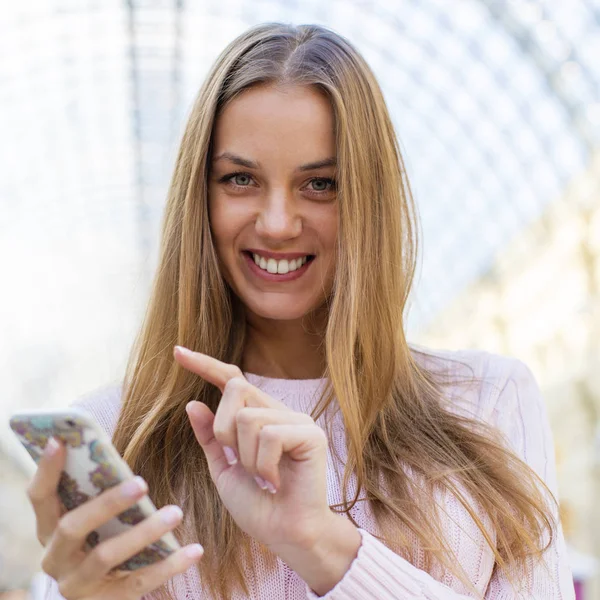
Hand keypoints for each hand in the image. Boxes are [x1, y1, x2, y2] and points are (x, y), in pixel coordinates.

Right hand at [27, 437, 202, 599]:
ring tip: (176, 512)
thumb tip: (108, 449)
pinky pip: (140, 583)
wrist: (102, 596)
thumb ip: (96, 490)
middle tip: (141, 482)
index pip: (39, 497)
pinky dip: (169, 565)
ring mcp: (78, 583)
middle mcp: (56, 558)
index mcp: (49, 529)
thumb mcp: (92, 517)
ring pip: (106, 556)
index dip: (47, 470)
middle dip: (107, 503)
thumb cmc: (103, 537)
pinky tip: (195, 550)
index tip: (60, 440)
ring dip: (143, 532)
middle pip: (72, 527)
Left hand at [174, 346, 361, 594]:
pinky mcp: (311, 434)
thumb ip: (211, 438)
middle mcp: (280, 412)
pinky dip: (263, 464)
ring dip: (245, 456)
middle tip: (240, 461)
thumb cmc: (259, 507)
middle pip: (236, 388)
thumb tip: (193, 404)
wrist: (286, 536)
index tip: (178, 352)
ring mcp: (298, 420)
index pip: (232, 380)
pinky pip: (269, 434)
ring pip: (248, 417)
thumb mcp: (224, 470)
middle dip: (224, 429)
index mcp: (260, 417)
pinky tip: (277, 481)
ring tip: (263, 477)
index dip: (205, 365)